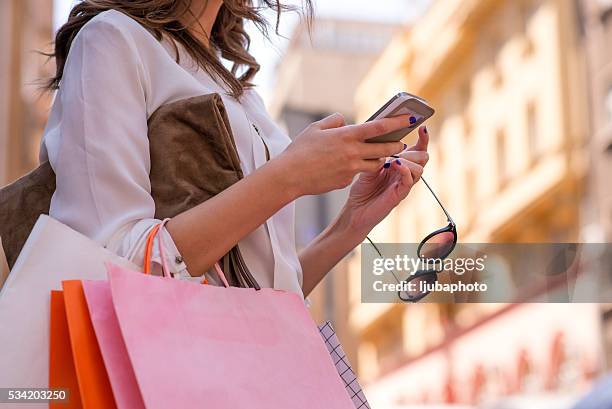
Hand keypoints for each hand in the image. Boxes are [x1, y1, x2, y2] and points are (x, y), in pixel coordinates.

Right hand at [276, 113, 412, 196]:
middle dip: (396, 145)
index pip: (379, 127)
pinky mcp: (346, 181)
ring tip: (379, 154)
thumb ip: (334, 121)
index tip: (409, 119)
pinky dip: (357, 169)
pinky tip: (348, 167)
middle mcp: (352, 153)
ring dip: (379, 159)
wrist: (290, 176)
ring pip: (375, 164)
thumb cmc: (299, 150)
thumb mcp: (315, 128)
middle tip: (401, 143)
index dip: (397, 122)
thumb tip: (345, 122)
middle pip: (384, 149)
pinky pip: (357, 174)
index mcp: (346, 136)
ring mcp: (351, 169)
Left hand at [342, 126, 429, 234]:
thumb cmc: (362, 190)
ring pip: (419, 168)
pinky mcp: (399, 195)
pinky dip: (405, 170)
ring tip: (395, 159)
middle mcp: (405, 174)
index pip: (418, 150)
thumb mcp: (369, 166)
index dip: (423, 139)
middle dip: (417, 149)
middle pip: (423, 158)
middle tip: (403, 147)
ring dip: (409, 160)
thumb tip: (384, 137)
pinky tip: (395, 165)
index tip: (422, 127)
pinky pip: (409, 181)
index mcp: (400, 165)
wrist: (355, 211)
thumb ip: (379, 154)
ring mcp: (404, 185)